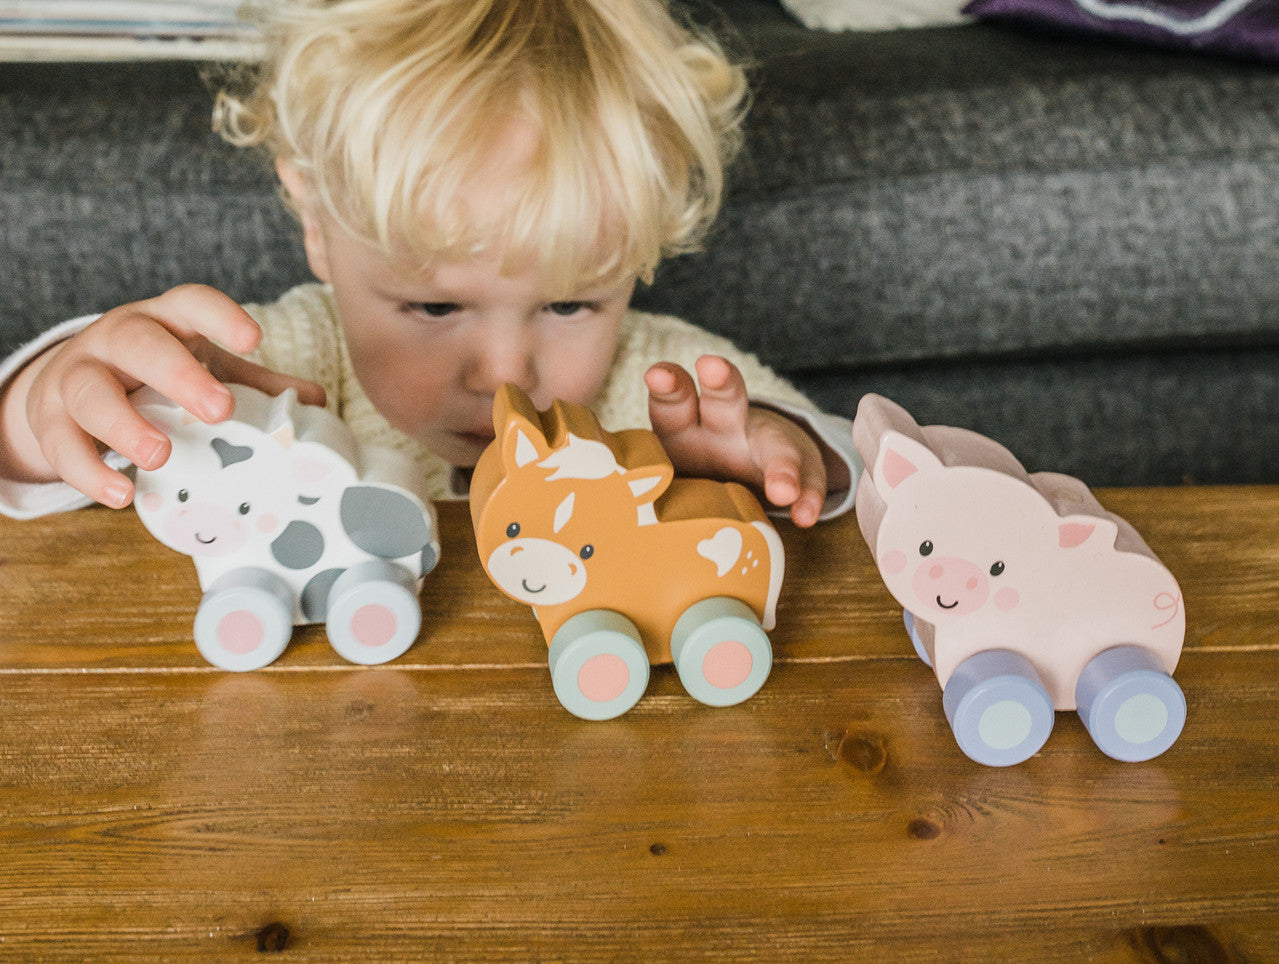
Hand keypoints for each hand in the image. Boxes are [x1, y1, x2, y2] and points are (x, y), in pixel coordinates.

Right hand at [1, 284, 326, 507]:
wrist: (70, 388)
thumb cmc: (155, 376)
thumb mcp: (207, 370)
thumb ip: (256, 385)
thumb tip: (317, 405)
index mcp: (167, 322)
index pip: (191, 303)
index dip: (220, 316)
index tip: (253, 337)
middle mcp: (118, 340)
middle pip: (139, 345)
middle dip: (178, 374)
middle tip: (218, 409)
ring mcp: (78, 375)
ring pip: (91, 392)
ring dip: (125, 426)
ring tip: (160, 456)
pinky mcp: (51, 419)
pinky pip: (63, 444)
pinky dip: (89, 471)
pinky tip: (120, 495)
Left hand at [644, 355, 832, 526]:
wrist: (743, 469)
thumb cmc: (687, 470)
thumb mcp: (659, 465)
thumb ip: (630, 477)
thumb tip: (579, 510)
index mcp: (682, 422)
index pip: (673, 399)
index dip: (667, 385)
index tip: (657, 376)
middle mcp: (722, 423)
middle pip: (723, 395)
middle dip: (718, 380)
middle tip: (713, 368)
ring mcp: (760, 446)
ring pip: (774, 443)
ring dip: (781, 462)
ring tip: (783, 489)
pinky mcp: (793, 469)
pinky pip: (804, 481)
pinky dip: (806, 497)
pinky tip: (805, 515)